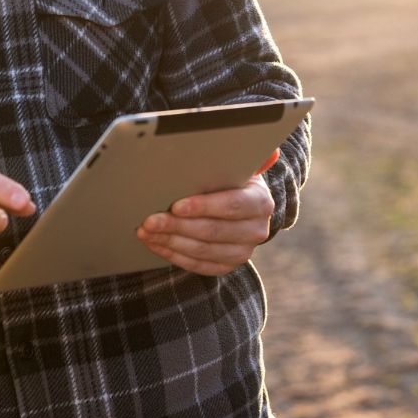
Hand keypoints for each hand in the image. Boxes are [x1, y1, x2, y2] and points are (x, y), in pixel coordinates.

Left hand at [135, 150, 278, 276]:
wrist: (238, 207)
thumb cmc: (230, 180)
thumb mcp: (237, 166)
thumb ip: (246, 156)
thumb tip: (272, 152)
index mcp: (261, 203)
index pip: (231, 206)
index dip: (203, 207)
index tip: (176, 205)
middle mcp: (257, 231)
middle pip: (212, 231)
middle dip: (177, 226)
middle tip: (150, 220)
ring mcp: (243, 252)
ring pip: (202, 251)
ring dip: (170, 241)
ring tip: (146, 231)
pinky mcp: (227, 265)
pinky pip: (198, 265)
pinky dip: (173, 255)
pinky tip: (155, 244)